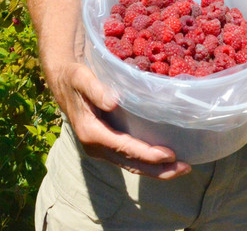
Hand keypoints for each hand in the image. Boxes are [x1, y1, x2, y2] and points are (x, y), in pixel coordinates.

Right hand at [52, 60, 191, 179]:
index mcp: (91, 132)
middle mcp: (95, 146)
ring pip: (131, 164)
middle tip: (185, 168)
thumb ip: (96, 89)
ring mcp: (100, 148)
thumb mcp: (81, 77)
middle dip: (159, 170)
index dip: (148, 154)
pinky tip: (164, 159)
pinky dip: (147, 161)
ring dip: (156, 169)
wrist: (62, 81)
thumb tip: (114, 101)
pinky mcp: (105, 145)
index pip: (124, 147)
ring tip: (181, 167)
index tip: (169, 154)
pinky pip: (128, 158)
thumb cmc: (73, 77)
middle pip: (131, 163)